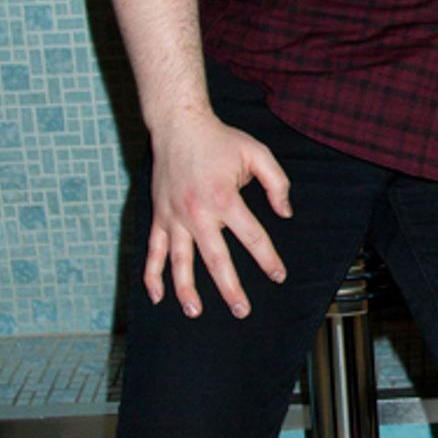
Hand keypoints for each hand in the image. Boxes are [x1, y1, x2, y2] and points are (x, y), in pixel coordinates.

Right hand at [144, 110, 292, 318]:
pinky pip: (154, 251)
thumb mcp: (257, 153)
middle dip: (230, 289)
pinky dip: (153, 275)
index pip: (252, 237)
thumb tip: (285, 213)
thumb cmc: (220, 140)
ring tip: (196, 313)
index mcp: (224, 198)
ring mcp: (174, 217)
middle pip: (216, 260)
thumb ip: (277, 183)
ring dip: (187, 290)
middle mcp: (197, 213)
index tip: (278, 275)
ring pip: (180, 262)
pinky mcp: (159, 215)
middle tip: (242, 310)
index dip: (268, 259)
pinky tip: (158, 296)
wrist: (178, 125)